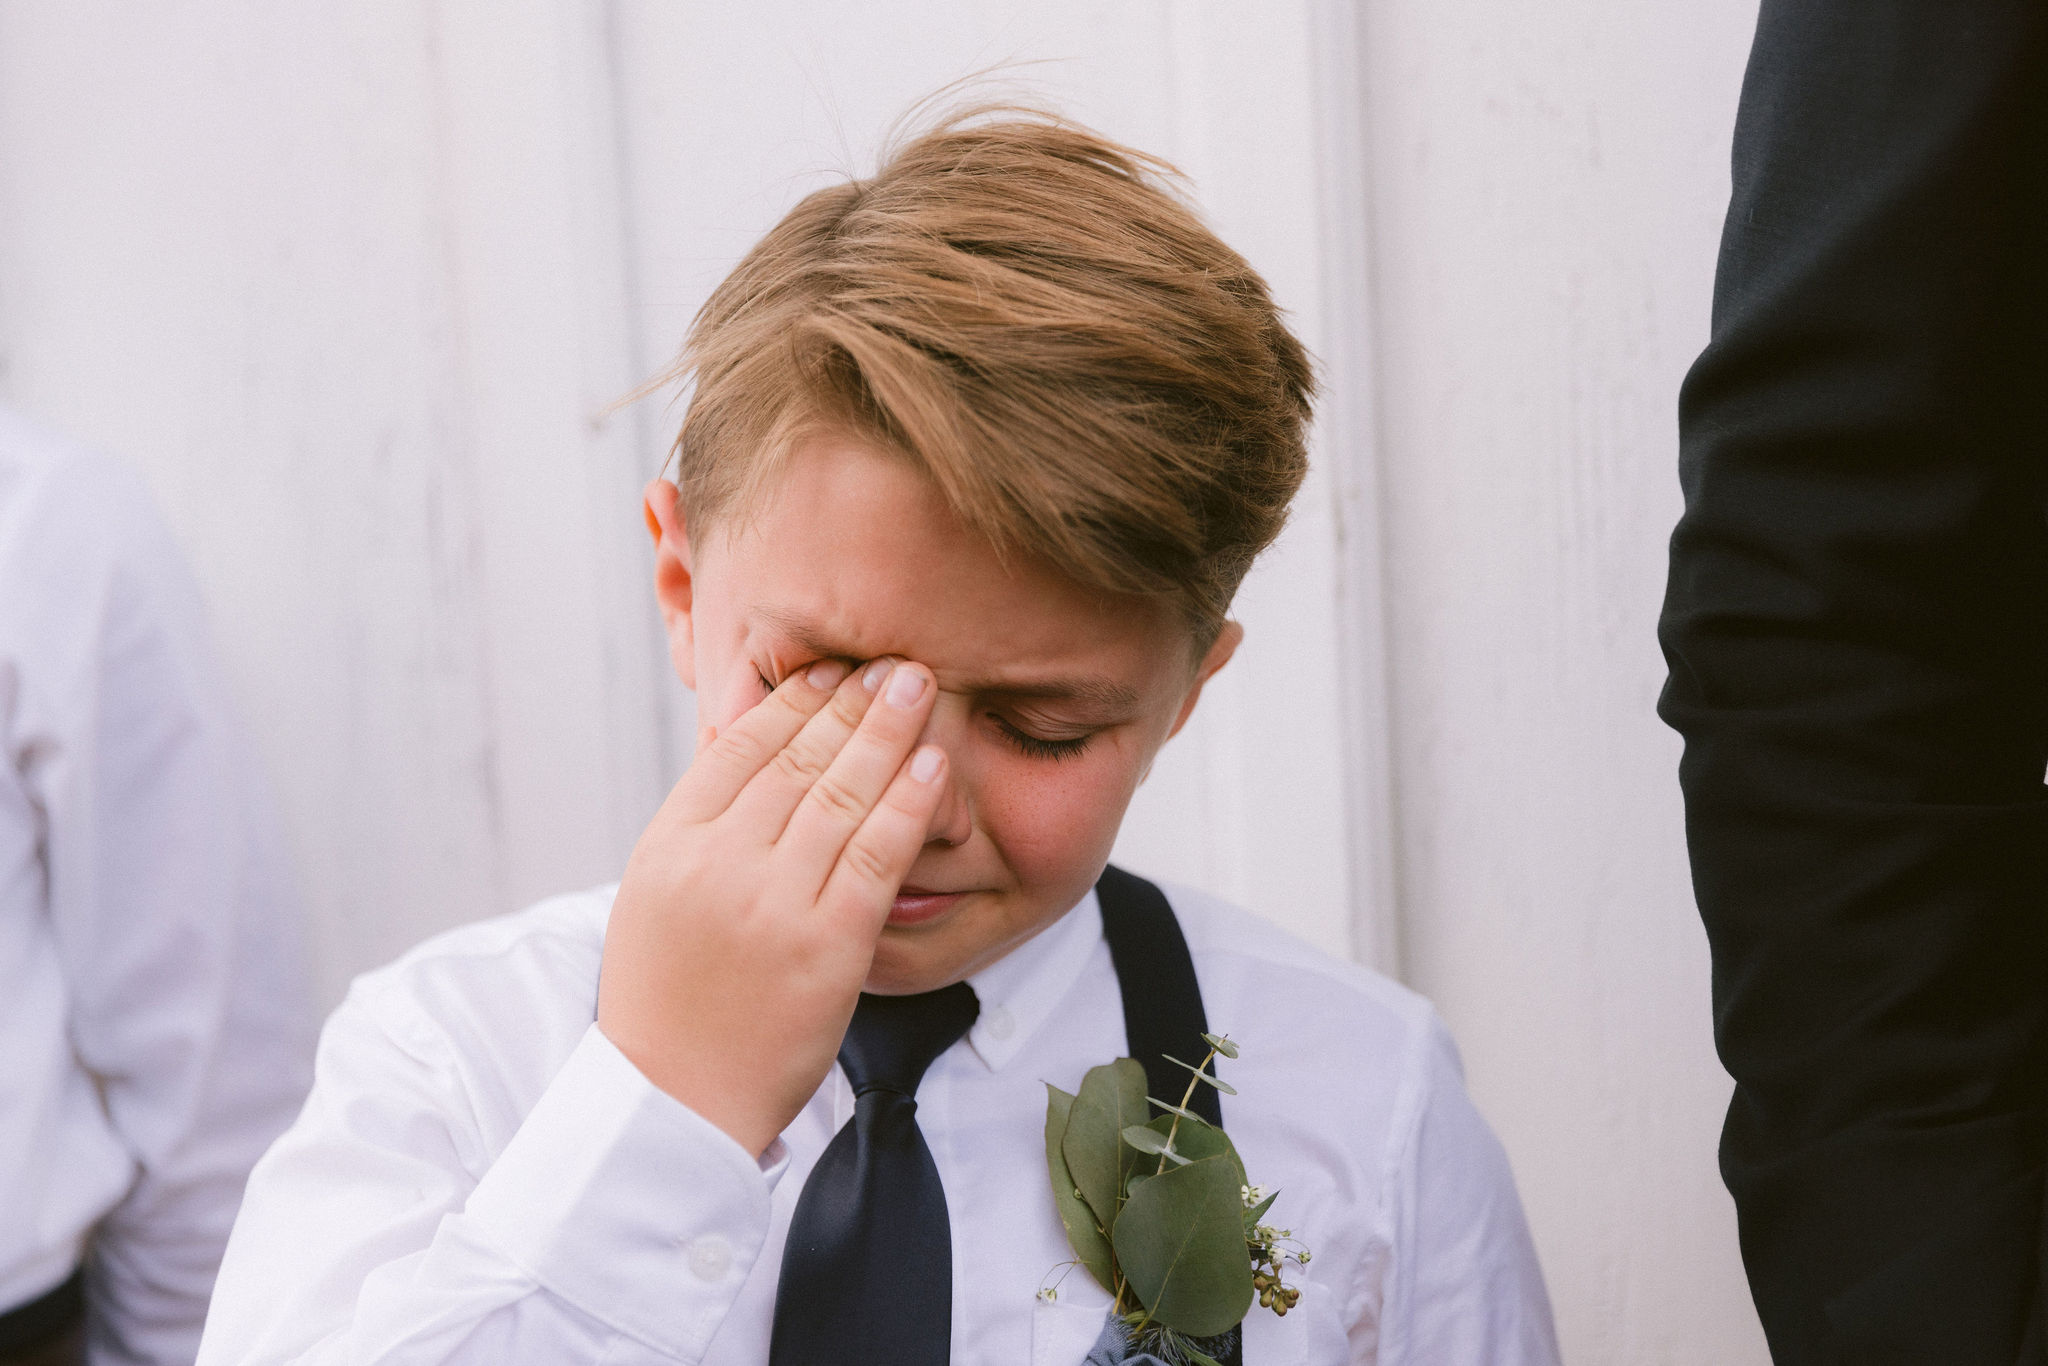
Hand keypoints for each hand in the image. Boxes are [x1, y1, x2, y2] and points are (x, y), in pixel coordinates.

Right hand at [597, 657, 946, 1155]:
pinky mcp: (825, 946)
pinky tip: (935, 767)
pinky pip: (877, 856)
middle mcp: (717, 863)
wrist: (673, 1102)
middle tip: (893, 661)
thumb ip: (701, 829)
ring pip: (840, 795)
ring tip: (921, 689)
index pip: (737, 747)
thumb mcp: (657, 897)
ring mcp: (771, 903)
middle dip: (851, 702)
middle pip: (796, 759)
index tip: (830, 671)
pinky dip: (909, 804)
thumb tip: (746, 754)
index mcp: (669, 845)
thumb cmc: (670, 1001)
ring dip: (887, 734)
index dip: (791, 701)